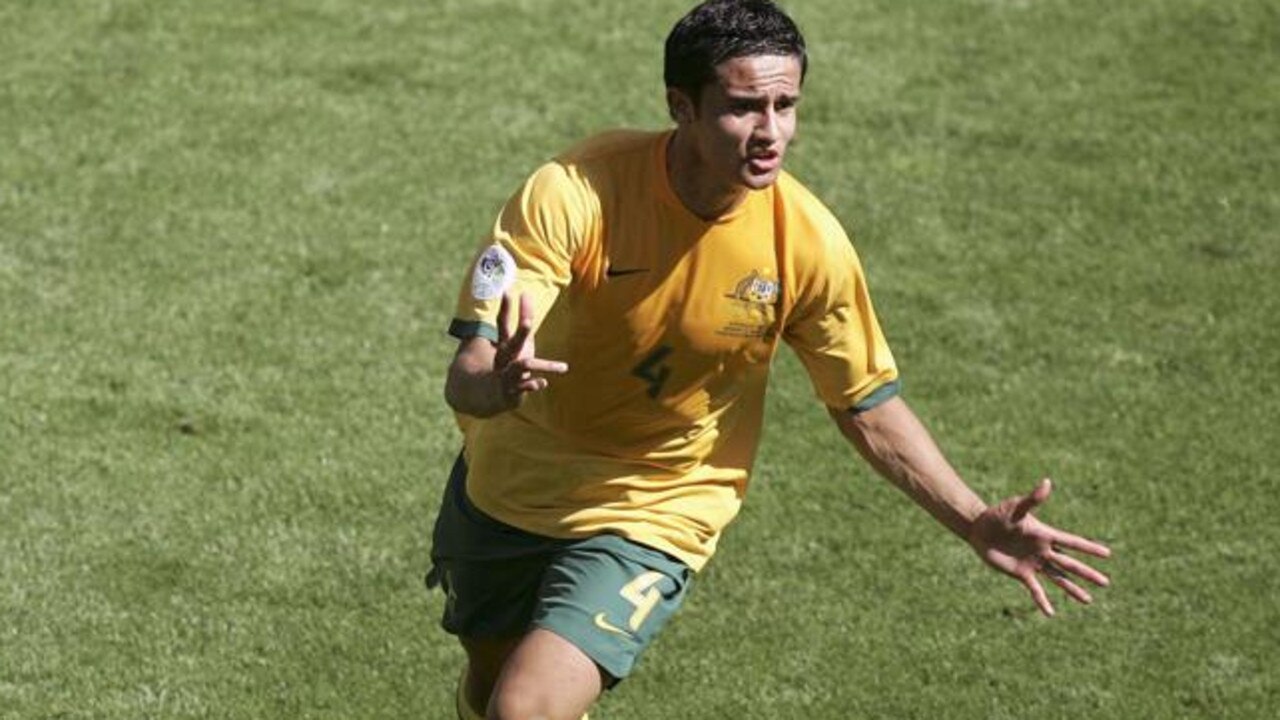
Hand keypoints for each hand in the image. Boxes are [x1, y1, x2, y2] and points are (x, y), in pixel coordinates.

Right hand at [491, 292, 567, 408]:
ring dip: (540, 364)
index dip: (505, 307)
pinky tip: (543, 382)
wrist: (491, 395)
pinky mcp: (515, 390)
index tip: (507, 290)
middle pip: (514, 341)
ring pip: (524, 366)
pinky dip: (533, 384)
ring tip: (560, 366)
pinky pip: (525, 387)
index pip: (502, 322)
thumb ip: (521, 326)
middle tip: (528, 321)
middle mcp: (506, 357)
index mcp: (505, 344)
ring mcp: (509, 372)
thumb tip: (524, 300)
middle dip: (521, 331)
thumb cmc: (508, 365)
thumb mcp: (513, 346)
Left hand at [967, 479, 1111, 616]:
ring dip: (1073, 589)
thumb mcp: (1015, 507)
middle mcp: (1043, 551)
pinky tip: (1050, 613)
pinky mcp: (1021, 573)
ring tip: (1088, 600)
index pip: (1071, 542)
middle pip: (1070, 564)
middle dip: (1087, 573)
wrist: (979, 528)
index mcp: (1045, 535)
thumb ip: (1032, 500)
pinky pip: (1035, 590)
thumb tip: (1047, 482)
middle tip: (1106, 583)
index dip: (1089, 548)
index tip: (1108, 554)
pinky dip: (1042, 601)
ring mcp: (1033, 563)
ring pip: (1058, 578)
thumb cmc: (998, 514)